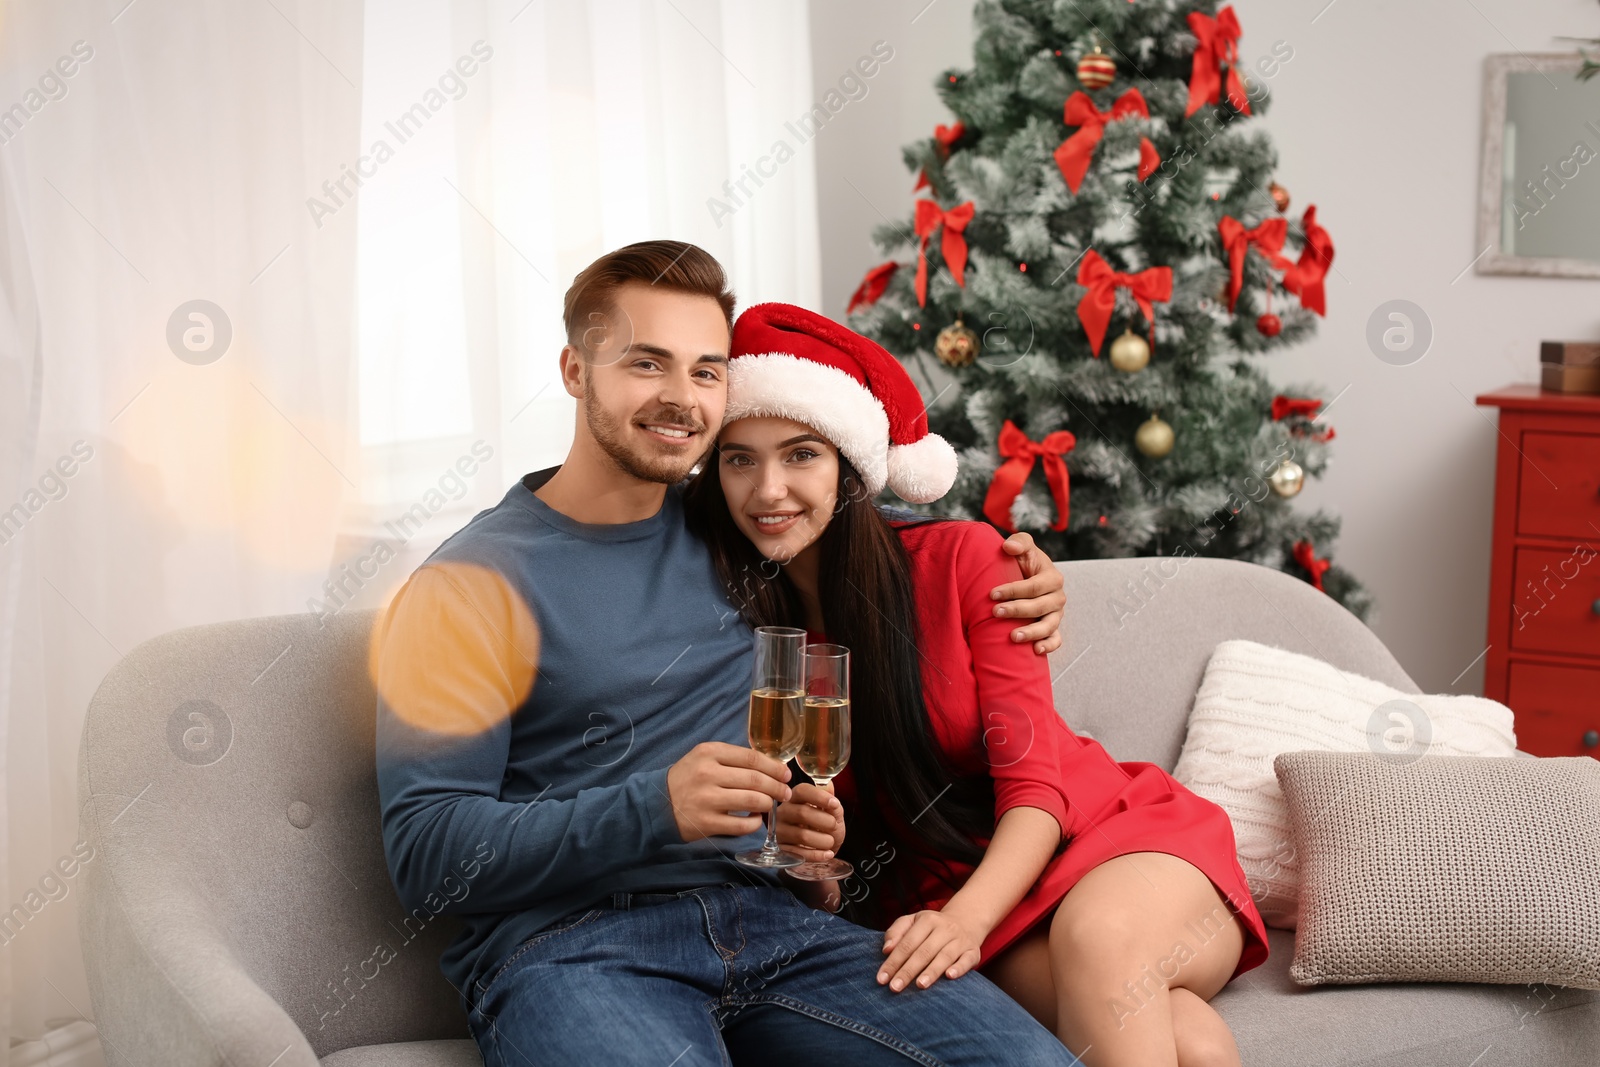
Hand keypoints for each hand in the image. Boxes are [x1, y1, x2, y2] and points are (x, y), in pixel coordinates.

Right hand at [665, 742, 790, 842]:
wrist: (658, 804)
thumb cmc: (688, 778)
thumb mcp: (704, 757)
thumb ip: (733, 758)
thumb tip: (770, 766)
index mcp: (709, 753)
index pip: (752, 758)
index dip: (774, 767)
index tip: (786, 774)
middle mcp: (708, 774)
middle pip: (756, 780)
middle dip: (777, 787)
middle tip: (785, 792)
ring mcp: (707, 799)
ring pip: (753, 801)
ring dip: (768, 803)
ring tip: (771, 804)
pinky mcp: (707, 823)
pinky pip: (742, 824)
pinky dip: (755, 823)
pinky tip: (755, 819)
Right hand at [776, 780, 844, 860]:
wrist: (820, 848)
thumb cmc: (824, 826)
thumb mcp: (832, 814)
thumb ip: (832, 803)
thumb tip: (829, 786)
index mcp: (795, 798)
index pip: (802, 791)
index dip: (819, 796)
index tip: (835, 804)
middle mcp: (783, 812)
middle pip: (802, 813)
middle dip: (824, 821)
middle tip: (834, 826)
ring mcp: (780, 831)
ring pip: (802, 835)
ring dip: (822, 840)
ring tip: (830, 842)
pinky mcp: (781, 849)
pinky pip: (799, 853)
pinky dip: (817, 855)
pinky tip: (827, 854)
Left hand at [877, 909, 983, 992]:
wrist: (966, 921)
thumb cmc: (932, 926)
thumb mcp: (913, 921)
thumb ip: (896, 932)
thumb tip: (886, 949)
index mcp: (927, 920)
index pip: (907, 943)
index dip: (893, 961)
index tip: (882, 978)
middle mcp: (944, 929)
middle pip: (924, 951)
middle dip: (908, 971)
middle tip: (895, 987)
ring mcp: (960, 940)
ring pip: (944, 956)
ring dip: (931, 971)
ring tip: (919, 985)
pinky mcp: (973, 951)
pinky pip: (967, 960)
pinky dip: (959, 968)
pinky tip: (949, 976)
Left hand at [995, 531, 1065, 654]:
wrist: (1029, 576)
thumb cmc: (1023, 561)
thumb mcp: (1023, 547)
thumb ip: (1019, 542)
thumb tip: (1008, 547)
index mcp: (1053, 577)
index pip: (1034, 586)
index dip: (1013, 590)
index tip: (992, 593)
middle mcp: (1057, 597)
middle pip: (1039, 607)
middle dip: (1017, 610)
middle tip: (995, 612)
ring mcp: (1057, 614)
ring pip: (1049, 626)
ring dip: (1032, 632)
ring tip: (1013, 637)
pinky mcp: (1054, 628)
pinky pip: (1056, 640)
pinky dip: (1049, 646)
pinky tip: (1035, 650)